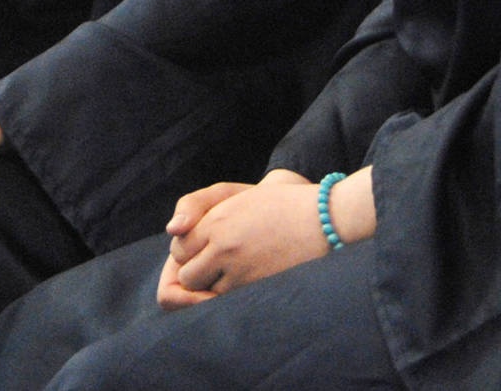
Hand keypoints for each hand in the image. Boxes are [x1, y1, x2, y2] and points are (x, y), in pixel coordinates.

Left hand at [155, 180, 332, 309]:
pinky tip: (245, 287)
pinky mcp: (259, 290)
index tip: (203, 250)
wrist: (326, 220)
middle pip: (186, 273)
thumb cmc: (283, 205)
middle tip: (216, 267)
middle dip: (195, 272)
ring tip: (233, 277)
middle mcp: (224, 246)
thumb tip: (174, 230)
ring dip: (212, 288)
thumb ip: (201, 209)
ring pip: (204, 293)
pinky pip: (228, 304)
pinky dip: (230, 299)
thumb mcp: (240, 197)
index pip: (179, 248)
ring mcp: (241, 271)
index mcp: (218, 220)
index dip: (188, 252)